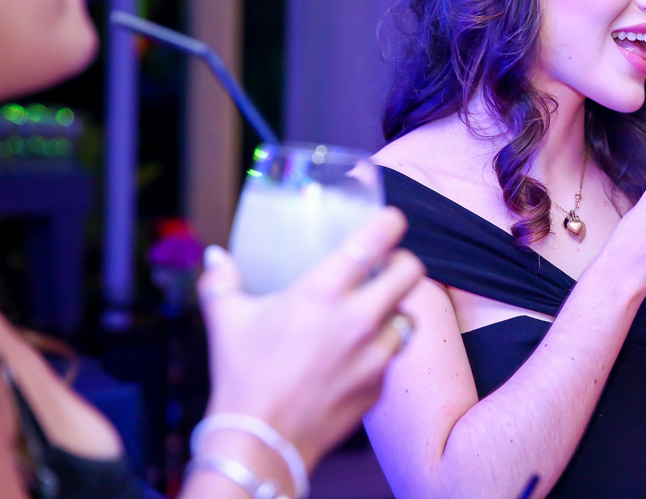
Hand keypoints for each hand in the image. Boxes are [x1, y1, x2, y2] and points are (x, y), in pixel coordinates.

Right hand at [197, 207, 423, 469]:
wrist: (260, 443)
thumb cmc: (242, 377)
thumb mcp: (226, 321)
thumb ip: (221, 282)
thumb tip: (216, 257)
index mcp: (322, 293)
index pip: (374, 242)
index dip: (390, 223)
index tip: (391, 220)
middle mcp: (358, 320)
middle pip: (411, 273)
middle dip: (403, 263)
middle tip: (389, 265)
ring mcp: (375, 354)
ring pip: (409, 316)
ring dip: (396, 309)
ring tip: (377, 310)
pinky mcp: (379, 385)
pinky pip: (393, 357)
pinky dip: (382, 351)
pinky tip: (359, 354)